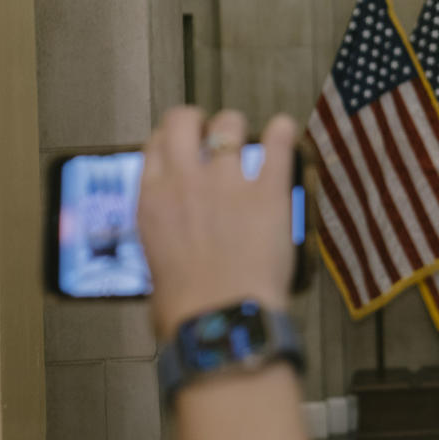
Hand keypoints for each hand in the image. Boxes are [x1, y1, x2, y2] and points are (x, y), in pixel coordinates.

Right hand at [137, 107, 297, 339]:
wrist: (221, 320)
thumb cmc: (186, 309)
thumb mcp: (154, 271)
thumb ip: (165, 245)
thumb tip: (174, 257)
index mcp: (151, 201)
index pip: (153, 145)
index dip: (168, 139)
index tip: (182, 143)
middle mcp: (184, 181)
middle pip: (182, 120)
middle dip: (198, 119)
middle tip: (213, 131)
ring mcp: (227, 182)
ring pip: (229, 124)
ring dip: (239, 125)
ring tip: (251, 135)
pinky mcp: (268, 191)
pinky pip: (278, 143)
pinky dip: (284, 132)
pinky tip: (287, 130)